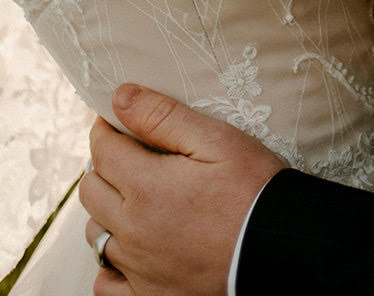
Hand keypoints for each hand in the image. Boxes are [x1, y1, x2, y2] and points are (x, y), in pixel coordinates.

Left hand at [80, 84, 285, 295]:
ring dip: (107, 212)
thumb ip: (163, 117)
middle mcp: (134, 231)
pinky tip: (131, 249)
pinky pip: (106, 284)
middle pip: (91, 190)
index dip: (106, 129)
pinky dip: (109, 265)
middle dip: (104, 166)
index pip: (102, 150)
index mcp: (146, 188)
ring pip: (96, 234)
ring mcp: (139, 269)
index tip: (117, 121)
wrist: (281, 249)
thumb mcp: (216, 139)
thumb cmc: (253, 189)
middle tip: (129, 156)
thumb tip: (120, 97)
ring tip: (135, 199)